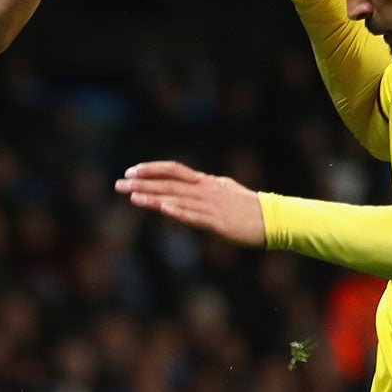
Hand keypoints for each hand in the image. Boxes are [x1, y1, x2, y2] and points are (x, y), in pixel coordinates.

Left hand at [115, 162, 265, 245]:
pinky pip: (195, 216)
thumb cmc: (247, 207)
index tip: (130, 172)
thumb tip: (186, 189)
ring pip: (177, 198)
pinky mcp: (218, 222)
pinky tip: (163, 209)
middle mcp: (205, 189)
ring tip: (131, 197)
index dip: (151, 169)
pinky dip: (179, 211)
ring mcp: (211, 205)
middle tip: (118, 184)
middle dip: (142, 184)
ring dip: (153, 197)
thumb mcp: (224, 191)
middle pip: (168, 183)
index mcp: (205, 181)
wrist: (273, 220)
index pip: (173, 169)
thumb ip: (203, 188)